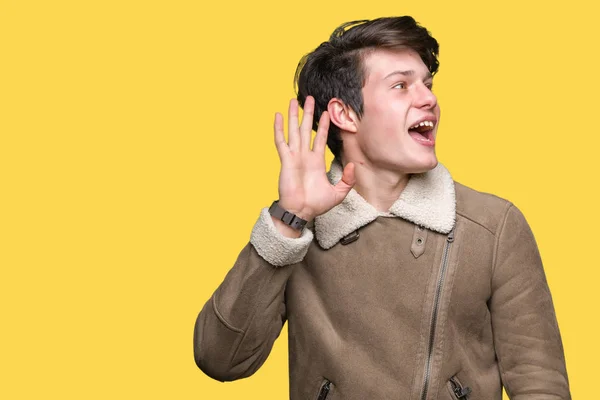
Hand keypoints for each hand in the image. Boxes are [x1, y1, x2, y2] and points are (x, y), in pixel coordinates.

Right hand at [274, 96, 355, 221]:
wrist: (301, 212)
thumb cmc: (316, 205)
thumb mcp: (338, 193)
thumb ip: (347, 180)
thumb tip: (353, 166)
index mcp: (316, 161)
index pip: (320, 138)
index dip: (323, 125)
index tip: (326, 112)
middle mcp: (304, 156)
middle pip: (306, 129)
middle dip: (308, 114)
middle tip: (309, 98)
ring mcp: (294, 156)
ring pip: (293, 131)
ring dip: (293, 115)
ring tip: (293, 100)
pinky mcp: (286, 160)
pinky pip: (281, 141)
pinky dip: (279, 128)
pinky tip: (278, 115)